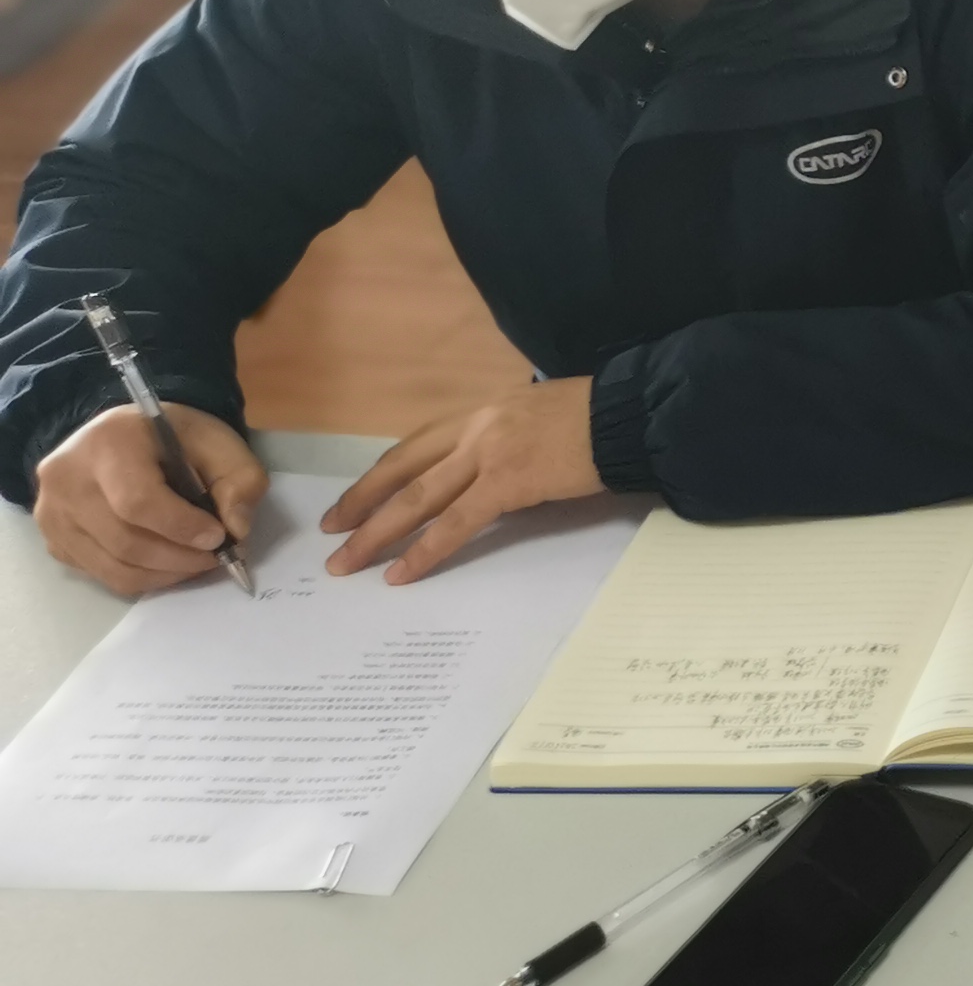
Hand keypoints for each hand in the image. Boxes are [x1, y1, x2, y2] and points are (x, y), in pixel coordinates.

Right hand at [33, 404, 264, 596]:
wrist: (122, 437)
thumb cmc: (173, 437)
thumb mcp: (218, 440)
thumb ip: (240, 478)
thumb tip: (237, 529)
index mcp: (107, 442)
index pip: (138, 501)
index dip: (181, 527)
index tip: (218, 537)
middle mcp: (66, 479)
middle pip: (125, 540)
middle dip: (180, 558)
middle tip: (215, 557)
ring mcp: (52, 513)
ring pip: (113, 566)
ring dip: (165, 574)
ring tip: (196, 562)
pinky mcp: (53, 539)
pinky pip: (100, 574)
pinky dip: (141, 577)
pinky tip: (167, 562)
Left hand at [323, 377, 600, 584]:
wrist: (628, 413)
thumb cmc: (594, 416)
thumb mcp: (535, 416)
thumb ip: (503, 438)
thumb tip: (486, 473)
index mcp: (480, 411)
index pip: (414, 447)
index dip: (377, 477)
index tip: (350, 503)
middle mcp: (475, 428)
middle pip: (402, 472)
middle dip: (360, 506)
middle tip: (331, 537)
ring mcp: (489, 453)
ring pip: (416, 499)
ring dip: (377, 534)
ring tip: (349, 563)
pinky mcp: (509, 482)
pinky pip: (456, 523)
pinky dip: (425, 551)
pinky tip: (403, 573)